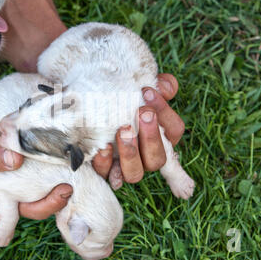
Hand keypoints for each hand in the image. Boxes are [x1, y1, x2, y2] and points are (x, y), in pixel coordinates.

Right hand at [0, 124, 72, 218]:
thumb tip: (16, 160)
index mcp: (2, 195)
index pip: (22, 212)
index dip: (40, 210)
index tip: (58, 199)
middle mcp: (18, 188)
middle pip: (42, 201)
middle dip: (56, 199)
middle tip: (67, 188)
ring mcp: (26, 173)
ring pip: (48, 184)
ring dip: (61, 179)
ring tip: (73, 170)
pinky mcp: (30, 158)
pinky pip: (46, 163)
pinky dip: (55, 159)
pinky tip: (66, 151)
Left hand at [92, 74, 184, 188]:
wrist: (86, 103)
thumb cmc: (119, 94)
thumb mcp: (137, 84)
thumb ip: (157, 84)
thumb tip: (165, 87)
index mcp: (161, 136)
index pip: (174, 129)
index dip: (164, 112)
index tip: (147, 92)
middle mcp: (146, 156)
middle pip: (158, 158)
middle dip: (152, 136)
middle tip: (141, 113)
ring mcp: (125, 166)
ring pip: (135, 174)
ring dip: (130, 153)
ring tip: (123, 131)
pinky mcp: (104, 170)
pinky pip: (107, 175)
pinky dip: (105, 163)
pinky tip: (103, 147)